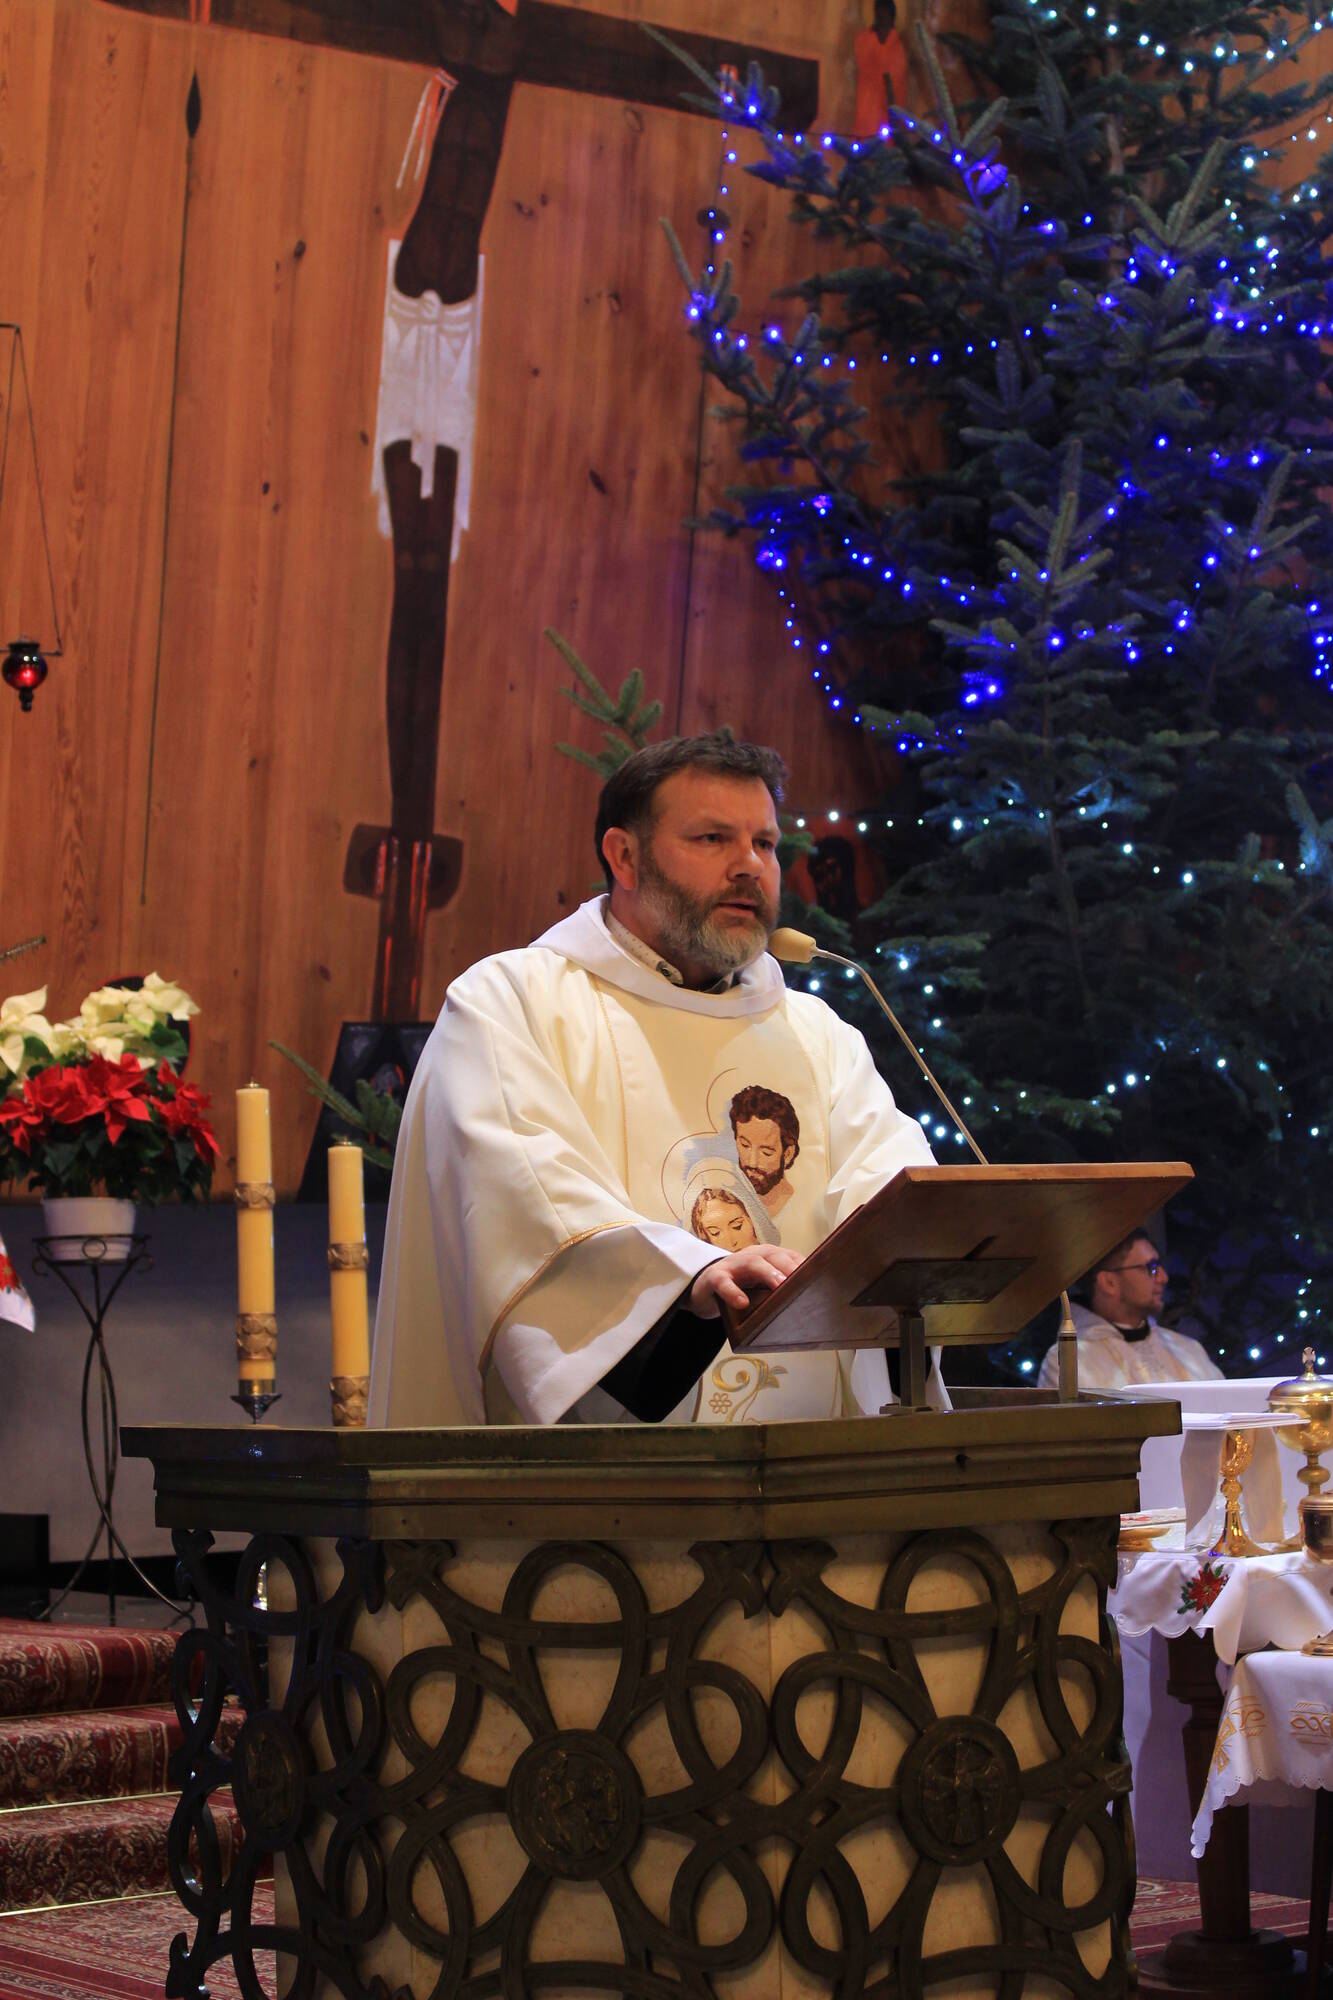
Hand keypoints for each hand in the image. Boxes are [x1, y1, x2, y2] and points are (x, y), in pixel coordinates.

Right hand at [689, 1245, 803, 1320]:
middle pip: (774, 1256)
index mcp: (768, 1257)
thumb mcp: (762, 1286)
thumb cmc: (740, 1287)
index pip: (791, 1256)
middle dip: (790, 1267)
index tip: (822, 1277)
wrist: (704, 1288)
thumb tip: (809, 1307)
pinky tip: (742, 1303)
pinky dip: (733, 1291)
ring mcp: (733, 1265)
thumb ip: (780, 1290)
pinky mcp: (715, 1277)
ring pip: (753, 1263)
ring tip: (780, 1286)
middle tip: (804, 1282)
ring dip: (768, 1273)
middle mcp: (753, 1256)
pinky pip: (724, 1282)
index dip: (806, 1265)